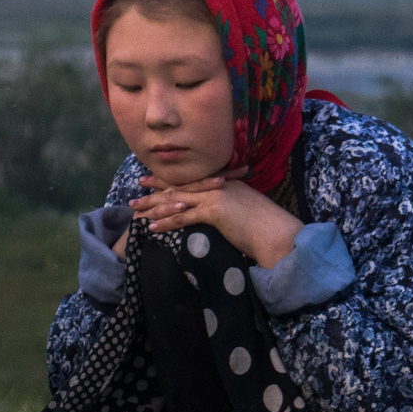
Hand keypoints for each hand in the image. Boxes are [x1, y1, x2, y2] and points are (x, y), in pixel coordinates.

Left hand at [130, 171, 303, 267]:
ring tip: (136, 210)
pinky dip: (165, 222)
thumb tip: (222, 213)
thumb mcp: (246, 210)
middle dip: (156, 189)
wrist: (276, 233)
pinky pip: (183, 217)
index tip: (153, 178)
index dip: (170, 179)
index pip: (192, 180)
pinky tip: (151, 227)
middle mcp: (217, 186)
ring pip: (177, 200)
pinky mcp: (214, 212)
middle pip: (180, 186)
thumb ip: (231, 207)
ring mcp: (215, 197)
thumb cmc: (265, 227)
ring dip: (154, 206)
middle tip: (137, 189)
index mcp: (225, 183)